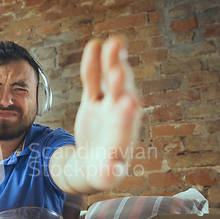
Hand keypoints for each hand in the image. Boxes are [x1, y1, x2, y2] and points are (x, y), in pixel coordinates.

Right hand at [74, 35, 141, 190]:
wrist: (91, 163)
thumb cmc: (101, 171)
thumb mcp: (104, 175)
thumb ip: (108, 171)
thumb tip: (111, 172)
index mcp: (124, 136)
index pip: (127, 123)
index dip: (126, 114)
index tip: (128, 102)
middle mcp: (119, 117)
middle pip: (123, 96)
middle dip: (122, 83)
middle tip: (119, 69)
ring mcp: (108, 106)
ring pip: (112, 81)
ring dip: (113, 63)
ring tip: (113, 43)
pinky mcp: (95, 101)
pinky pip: (94, 80)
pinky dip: (93, 64)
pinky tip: (93, 45)